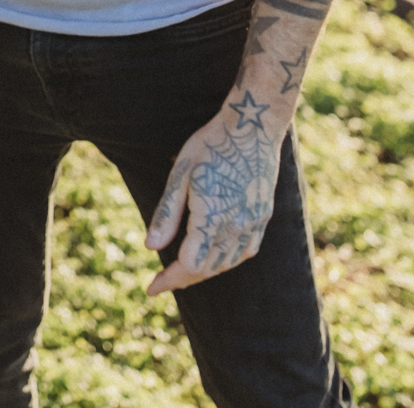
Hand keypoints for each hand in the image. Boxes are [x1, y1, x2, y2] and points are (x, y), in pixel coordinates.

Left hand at [143, 91, 284, 293]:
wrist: (253, 127)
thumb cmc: (211, 145)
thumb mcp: (181, 173)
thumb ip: (167, 213)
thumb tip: (150, 246)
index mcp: (212, 216)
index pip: (189, 265)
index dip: (170, 279)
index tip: (151, 287)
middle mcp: (236, 225)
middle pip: (207, 269)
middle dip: (183, 279)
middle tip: (161, 281)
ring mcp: (253, 222)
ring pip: (227, 263)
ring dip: (204, 272)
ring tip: (182, 272)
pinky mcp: (263, 216)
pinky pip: (246, 251)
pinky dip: (227, 261)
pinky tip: (215, 258)